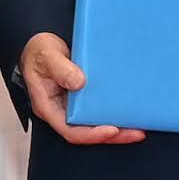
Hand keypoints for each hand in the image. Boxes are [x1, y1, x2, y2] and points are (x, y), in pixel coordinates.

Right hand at [18, 30, 143, 145]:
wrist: (41, 43)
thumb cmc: (39, 51)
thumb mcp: (45, 55)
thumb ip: (60, 68)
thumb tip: (79, 82)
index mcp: (48, 107)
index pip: (70, 130)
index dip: (91, 134)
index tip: (111, 130)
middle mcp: (63, 110)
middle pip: (88, 132)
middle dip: (113, 135)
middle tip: (136, 133)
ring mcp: (74, 105)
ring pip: (96, 124)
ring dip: (119, 127)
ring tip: (140, 126)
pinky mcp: (85, 98)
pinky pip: (100, 110)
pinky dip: (116, 112)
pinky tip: (132, 109)